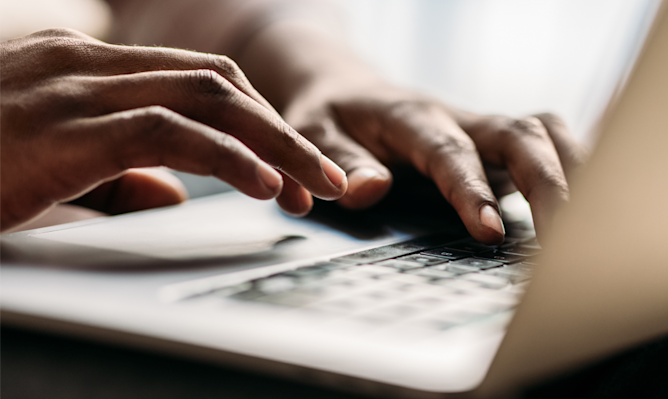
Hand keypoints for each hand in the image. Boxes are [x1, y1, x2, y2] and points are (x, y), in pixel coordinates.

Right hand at [0, 29, 346, 232]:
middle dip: (282, 131)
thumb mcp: (49, 167)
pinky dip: (228, 159)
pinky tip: (266, 185)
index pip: (199, 80)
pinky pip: (170, 134)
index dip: (256, 123)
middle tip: (325, 176)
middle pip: (219, 84)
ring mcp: (77, 88)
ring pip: (209, 101)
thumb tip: (173, 194)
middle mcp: (87, 63)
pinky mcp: (67, 126)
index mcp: (86, 67)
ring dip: (274, 145)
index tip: (292, 165)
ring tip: (315, 185)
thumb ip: (116, 176)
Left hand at [283, 80, 586, 243]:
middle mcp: (458, 118)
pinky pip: (546, 143)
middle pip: (518, 136)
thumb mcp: (312, 132)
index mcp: (411, 116)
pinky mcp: (495, 144)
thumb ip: (339, 161)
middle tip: (565, 239)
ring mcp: (482, 130)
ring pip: (543, 134)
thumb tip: (372, 190)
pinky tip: (592, 200)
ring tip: (593, 223)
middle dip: (548, 184)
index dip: (472, 190)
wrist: (348, 90)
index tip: (491, 232)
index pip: (450, 152)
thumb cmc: (330, 116)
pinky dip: (574, 165)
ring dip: (574, 171)